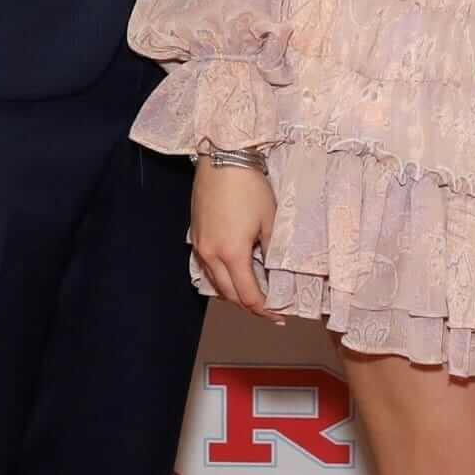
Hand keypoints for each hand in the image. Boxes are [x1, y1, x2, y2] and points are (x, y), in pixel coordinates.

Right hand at [191, 160, 281, 318]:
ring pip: (215, 283)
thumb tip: (276, 270)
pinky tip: (234, 273)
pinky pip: (206, 268)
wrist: (223, 159)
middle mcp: (210, 255)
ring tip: (254, 293)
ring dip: (233, 293)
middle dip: (249, 305)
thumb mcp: (270, 220)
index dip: (264, 310)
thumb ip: (272, 250)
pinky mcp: (195, 236)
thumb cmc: (250, 187)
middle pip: (229, 295)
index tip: (278, 316)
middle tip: (270, 309)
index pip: (248, 295)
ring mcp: (199, 246)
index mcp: (231, 254)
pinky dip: (221, 277)